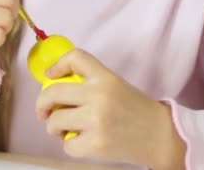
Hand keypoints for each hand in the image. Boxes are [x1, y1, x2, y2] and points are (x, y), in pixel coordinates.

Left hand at [35, 49, 185, 168]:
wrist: (162, 136)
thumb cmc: (136, 110)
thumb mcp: (115, 85)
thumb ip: (89, 83)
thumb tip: (53, 86)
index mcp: (105, 77)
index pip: (75, 57)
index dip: (57, 64)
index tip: (50, 76)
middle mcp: (99, 95)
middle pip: (52, 93)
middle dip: (41, 105)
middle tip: (43, 112)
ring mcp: (96, 120)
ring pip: (55, 121)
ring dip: (54, 127)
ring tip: (65, 130)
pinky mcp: (96, 144)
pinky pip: (67, 145)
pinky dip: (71, 146)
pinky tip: (82, 142)